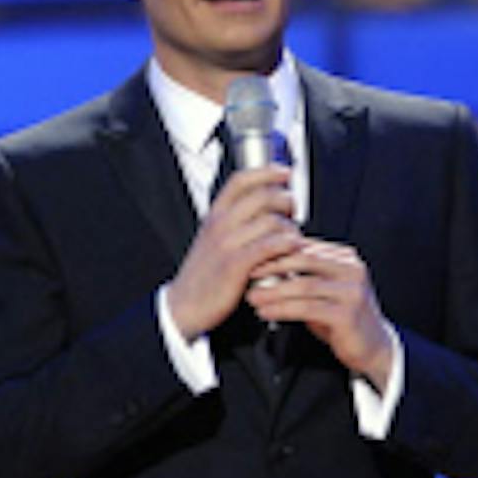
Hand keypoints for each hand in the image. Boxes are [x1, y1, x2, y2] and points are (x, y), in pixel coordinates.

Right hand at [166, 166, 300, 339]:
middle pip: (263, 196)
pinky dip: (287, 245)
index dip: (266, 172)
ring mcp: (226, 245)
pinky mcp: (235, 266)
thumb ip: (234, 223)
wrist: (183, 305)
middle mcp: (220, 225)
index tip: (285, 173)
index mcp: (214, 215)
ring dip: (291, 227)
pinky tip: (293, 248)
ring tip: (294, 238)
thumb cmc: (204, 275)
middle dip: (287, 201)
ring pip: (271, 221)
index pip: (240, 180)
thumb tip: (267, 209)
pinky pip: (270, 246)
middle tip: (294, 213)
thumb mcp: (212, 240)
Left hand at [242, 239, 396, 389]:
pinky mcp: (347, 314)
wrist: (372, 346)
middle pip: (304, 260)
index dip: (276, 250)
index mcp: (346, 258)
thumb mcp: (324, 290)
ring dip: (273, 291)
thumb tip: (265, 264)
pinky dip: (282, 309)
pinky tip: (266, 312)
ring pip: (304, 285)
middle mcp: (352, 270)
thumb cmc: (342, 316)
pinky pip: (307, 308)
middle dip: (272, 266)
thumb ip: (303, 275)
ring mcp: (352, 292)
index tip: (252, 256)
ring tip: (252, 297)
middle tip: (248, 273)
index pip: (306, 246)